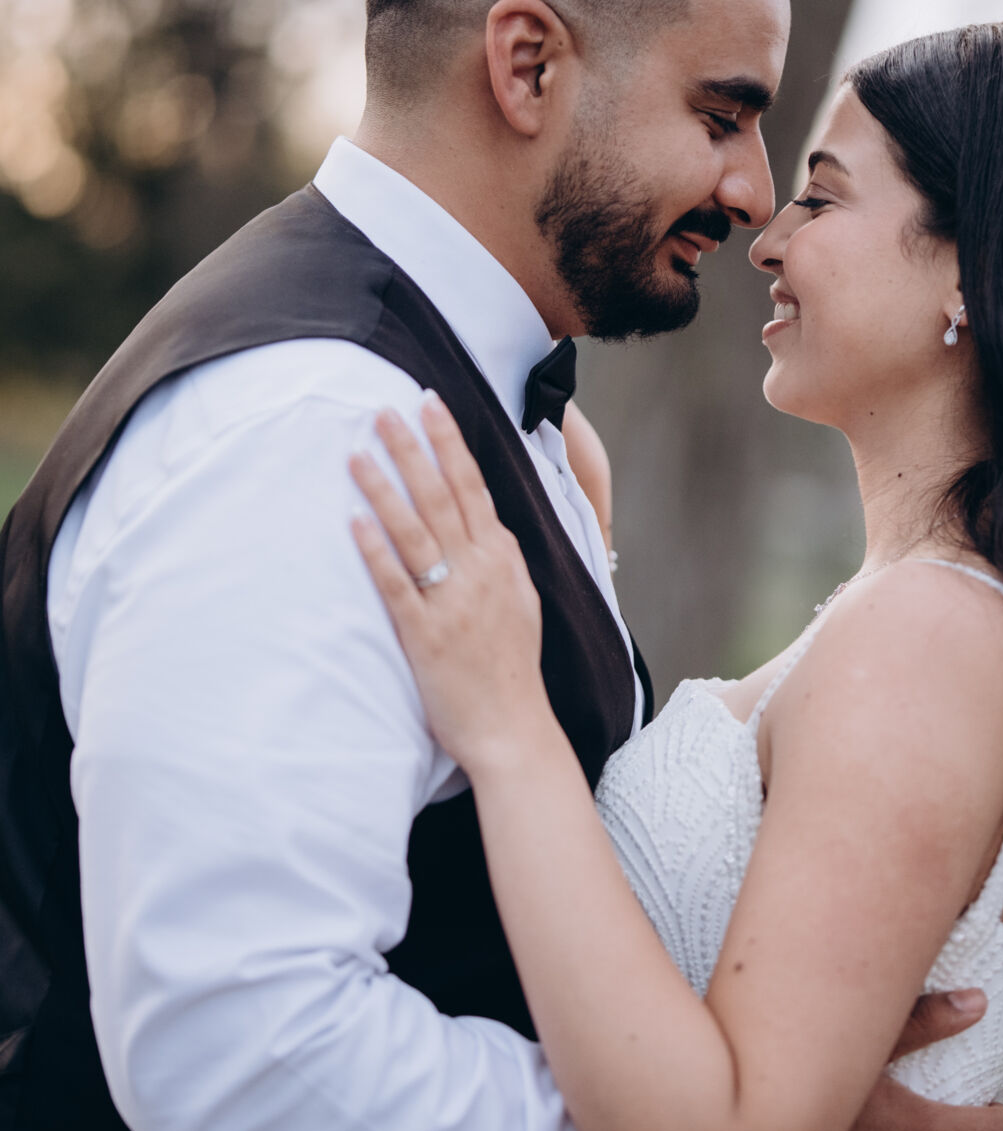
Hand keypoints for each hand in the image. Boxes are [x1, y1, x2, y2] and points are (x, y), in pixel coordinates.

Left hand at [350, 394, 550, 771]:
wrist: (513, 727)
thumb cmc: (513, 667)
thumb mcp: (521, 601)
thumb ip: (500, 561)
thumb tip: (486, 527)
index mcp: (502, 559)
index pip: (473, 486)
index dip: (449, 442)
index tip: (430, 403)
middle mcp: (480, 571)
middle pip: (441, 496)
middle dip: (412, 448)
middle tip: (384, 410)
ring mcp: (452, 601)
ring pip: (415, 531)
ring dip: (385, 487)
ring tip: (357, 452)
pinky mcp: (424, 633)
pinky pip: (396, 583)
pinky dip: (375, 549)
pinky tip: (354, 519)